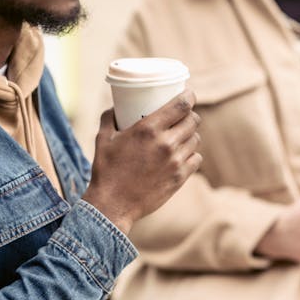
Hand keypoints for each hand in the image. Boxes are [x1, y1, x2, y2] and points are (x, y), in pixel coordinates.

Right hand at [82, 89, 201, 233]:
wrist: (112, 205)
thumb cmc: (106, 170)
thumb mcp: (103, 139)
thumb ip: (109, 118)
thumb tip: (115, 107)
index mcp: (148, 129)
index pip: (181, 105)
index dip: (189, 96)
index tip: (189, 94)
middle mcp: (165, 143)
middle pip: (193, 121)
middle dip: (190, 115)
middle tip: (184, 115)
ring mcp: (175, 162)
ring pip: (196, 140)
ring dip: (191, 135)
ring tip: (183, 135)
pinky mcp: (179, 178)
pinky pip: (196, 159)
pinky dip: (191, 155)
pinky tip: (184, 154)